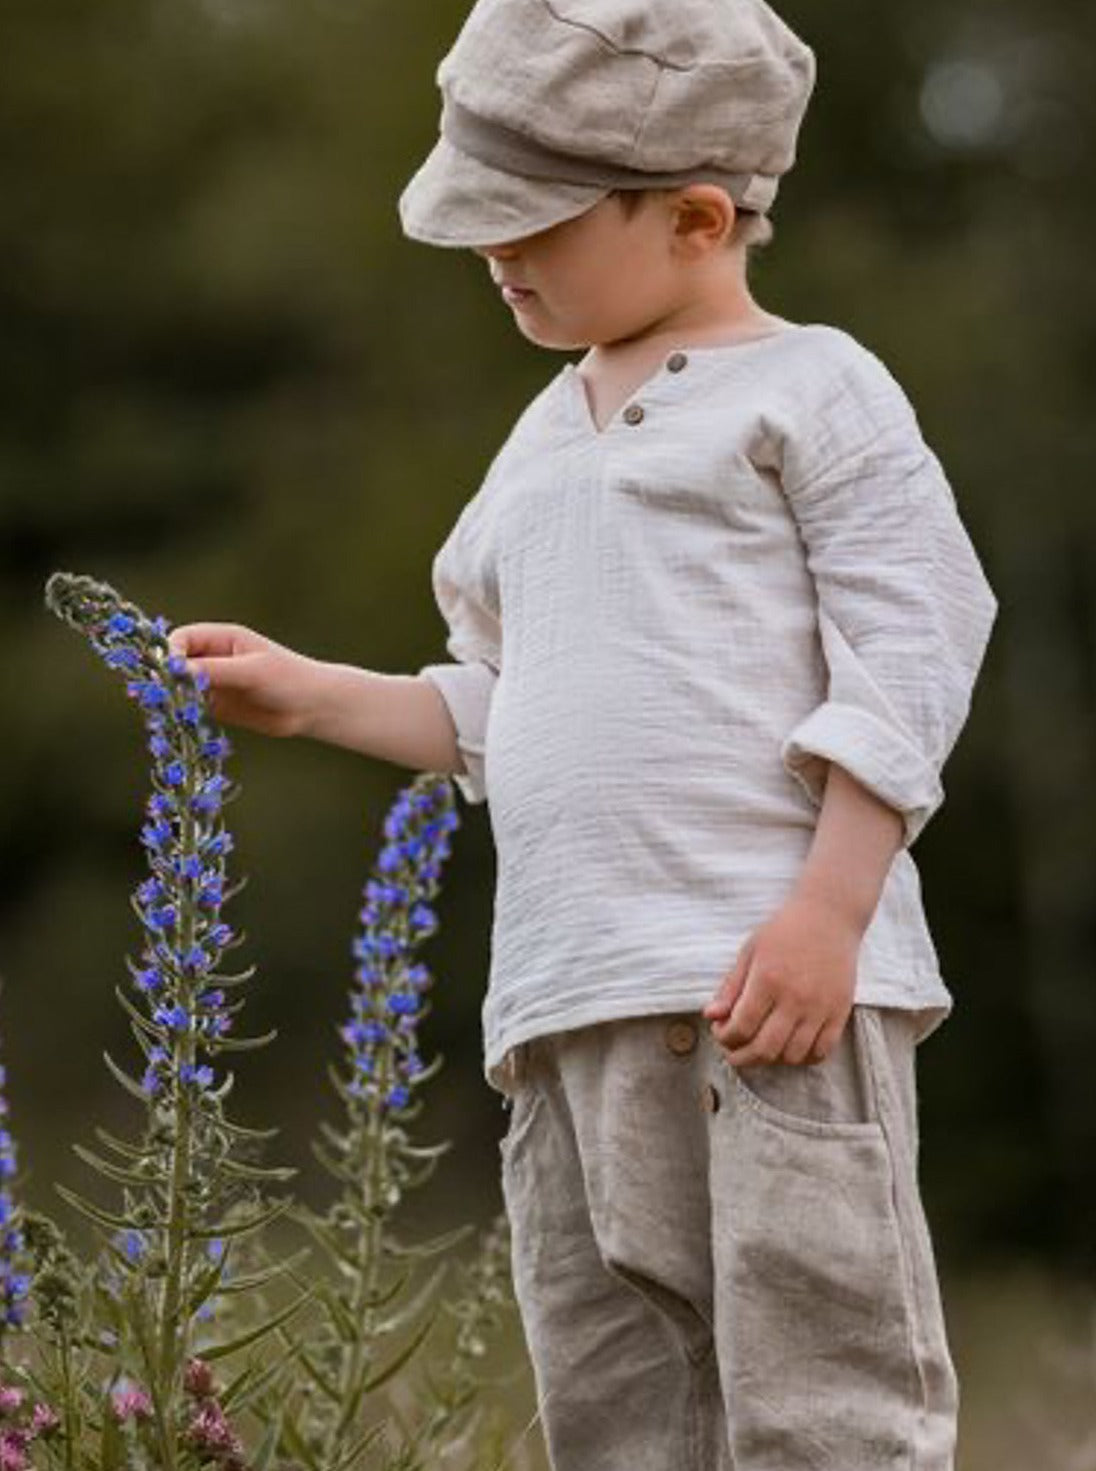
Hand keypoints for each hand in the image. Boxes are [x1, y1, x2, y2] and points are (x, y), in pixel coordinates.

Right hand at [168, 623, 323, 737]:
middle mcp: (214, 657)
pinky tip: (177, 724)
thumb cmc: (288, 679)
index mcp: (222, 638)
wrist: (313, 707)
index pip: (181, 639)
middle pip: (176, 663)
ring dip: (170, 698)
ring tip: (163, 711)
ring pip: (180, 687)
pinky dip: (182, 714)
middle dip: (165, 677)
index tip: (168, 674)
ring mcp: (214, 682)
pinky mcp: (217, 706)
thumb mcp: (251, 671)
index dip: (169, 654)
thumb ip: (214, 670)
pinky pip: (192, 708)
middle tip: (155, 696)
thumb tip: (175, 671)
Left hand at [702, 891, 861, 1066]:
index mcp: (768, 980)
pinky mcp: (840, 1012)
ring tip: (761, 1049)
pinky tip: (790, 1048)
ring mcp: (820, 1007)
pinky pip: (822, 1051)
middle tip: (734, 1053)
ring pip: (792, 1056)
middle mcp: (795, 998)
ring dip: (771, 1060)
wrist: (829, 916)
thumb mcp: (749, 951)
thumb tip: (711, 1016)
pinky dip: (803, 1058)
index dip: (725, 1037)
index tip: (720, 1032)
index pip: (741, 1027)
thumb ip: (731, 987)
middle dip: (742, 1058)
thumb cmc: (784, 930)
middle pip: (765, 1049)